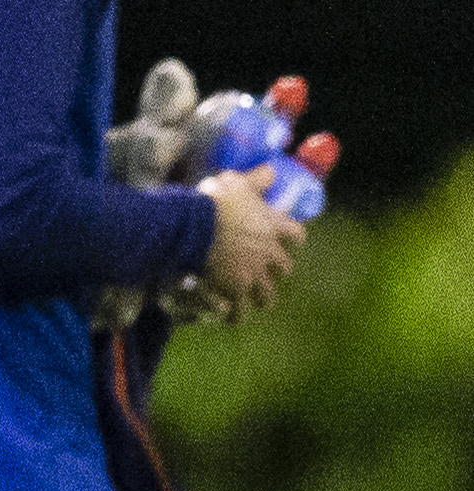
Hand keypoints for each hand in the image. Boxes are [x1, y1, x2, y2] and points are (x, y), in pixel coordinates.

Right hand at [199, 167, 304, 312]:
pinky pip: (238, 311)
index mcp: (273, 227)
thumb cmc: (216, 202)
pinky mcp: (234, 289)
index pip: (296, 235)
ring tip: (258, 303)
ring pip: (266, 294)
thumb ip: (258, 179)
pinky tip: (232, 320)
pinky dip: (235, 316)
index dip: (294, 238)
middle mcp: (268, 253)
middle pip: (284, 268)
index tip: (293, 240)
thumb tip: (272, 170)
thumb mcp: (238, 182)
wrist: (194, 227)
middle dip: (279, 271)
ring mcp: (252, 274)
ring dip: (263, 298)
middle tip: (273, 273)